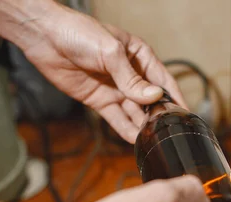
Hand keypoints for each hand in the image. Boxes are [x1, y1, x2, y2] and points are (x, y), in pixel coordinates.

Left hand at [22, 4, 186, 142]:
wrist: (45, 37)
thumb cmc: (78, 32)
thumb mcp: (111, 52)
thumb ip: (131, 79)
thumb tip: (154, 97)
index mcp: (140, 56)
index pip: (164, 81)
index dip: (175, 98)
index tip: (186, 116)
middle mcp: (131, 74)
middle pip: (151, 100)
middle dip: (159, 116)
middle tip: (167, 133)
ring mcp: (115, 89)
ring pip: (135, 112)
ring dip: (143, 125)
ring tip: (152, 140)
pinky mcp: (99, 101)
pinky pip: (116, 118)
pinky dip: (125, 129)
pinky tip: (135, 139)